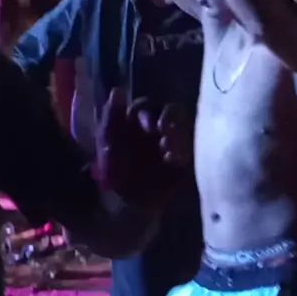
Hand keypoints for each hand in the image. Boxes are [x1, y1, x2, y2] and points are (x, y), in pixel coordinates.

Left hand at [96, 89, 190, 208]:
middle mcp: (157, 126)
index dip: (150, 113)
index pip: (148, 106)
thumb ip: (110, 116)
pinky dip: (184, 151)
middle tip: (166, 131)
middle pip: (171, 112)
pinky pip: (190, 149)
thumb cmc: (111, 169)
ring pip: (183, 128)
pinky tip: (175, 158)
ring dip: (179, 134)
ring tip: (170, 149)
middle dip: (171, 119)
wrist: (122, 205)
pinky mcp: (183, 159)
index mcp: (138, 118)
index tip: (152, 125)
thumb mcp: (106, 142)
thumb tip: (118, 90)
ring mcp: (172, 141)